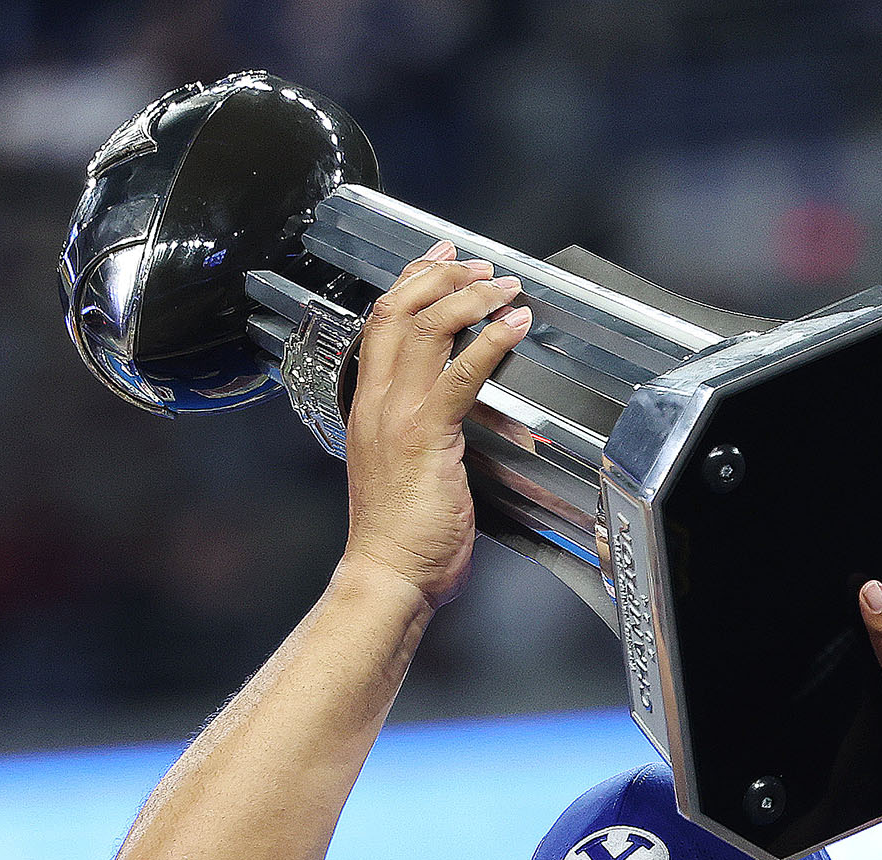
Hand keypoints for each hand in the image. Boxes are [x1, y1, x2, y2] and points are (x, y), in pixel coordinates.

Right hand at [338, 247, 529, 609]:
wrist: (387, 575)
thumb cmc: (398, 537)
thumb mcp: (398, 469)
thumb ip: (417, 434)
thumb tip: (447, 418)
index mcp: (367, 407)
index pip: (381, 325)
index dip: (409, 283)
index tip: (437, 262)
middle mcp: (377, 403)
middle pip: (400, 312)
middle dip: (441, 276)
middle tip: (477, 264)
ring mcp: (398, 417)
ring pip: (428, 330)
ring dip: (471, 299)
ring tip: (503, 287)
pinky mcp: (426, 436)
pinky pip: (460, 374)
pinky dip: (490, 342)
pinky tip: (513, 326)